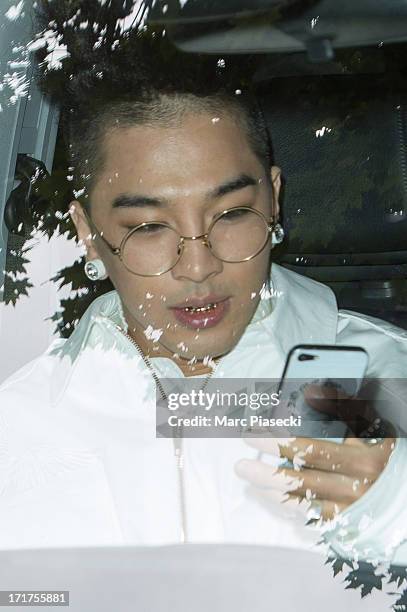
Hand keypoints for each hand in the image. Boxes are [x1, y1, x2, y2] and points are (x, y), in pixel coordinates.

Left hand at [235, 385, 395, 519]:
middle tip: (240, 466)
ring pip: (303, 505)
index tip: (252, 435)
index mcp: (361, 462)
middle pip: (301, 482)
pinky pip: (309, 519)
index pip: (310, 451)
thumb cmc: (386, 452)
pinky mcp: (345, 526)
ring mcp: (349, 511)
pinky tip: (269, 497)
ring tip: (249, 481)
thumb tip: (312, 391)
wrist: (406, 493)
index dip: (278, 443)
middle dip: (266, 474)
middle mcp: (354, 490)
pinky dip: (286, 508)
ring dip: (271, 493)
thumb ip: (344, 408)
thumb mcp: (373, 426)